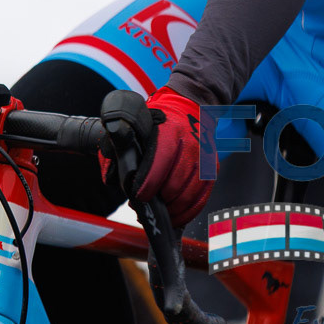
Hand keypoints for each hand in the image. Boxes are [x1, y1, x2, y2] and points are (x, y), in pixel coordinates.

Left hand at [128, 86, 213, 226]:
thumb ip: (122, 148)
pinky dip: (188, 211)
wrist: (190, 108)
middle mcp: (190, 145)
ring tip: (161, 213)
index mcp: (169, 131)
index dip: (148, 183)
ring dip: (173, 209)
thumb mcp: (138, 125)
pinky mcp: (211, 170)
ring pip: (189, 194)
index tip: (139, 195)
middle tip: (147, 206)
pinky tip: (176, 215)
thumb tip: (112, 177)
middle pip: (175, 183)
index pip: (160, 162)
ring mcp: (203, 159)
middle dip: (160, 200)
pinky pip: (201, 198)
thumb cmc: (160, 121)